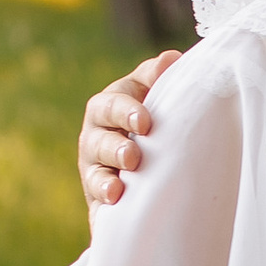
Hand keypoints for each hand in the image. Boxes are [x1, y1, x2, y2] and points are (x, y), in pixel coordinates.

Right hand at [79, 52, 177, 207]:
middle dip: (114, 146)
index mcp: (111, 107)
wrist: (162, 173)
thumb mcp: (158, 98)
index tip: (144, 122)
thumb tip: (171, 59)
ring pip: (94, 171)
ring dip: (105, 179)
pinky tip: (114, 206)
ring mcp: (95, 168)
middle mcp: (97, 136)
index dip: (125, 111)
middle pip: (98, 139)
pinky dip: (104, 203)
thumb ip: (159, 78)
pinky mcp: (99, 198)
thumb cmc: (159, 124)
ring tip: (117, 189)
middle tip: (133, 157)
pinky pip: (96, 201)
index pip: (111, 104)